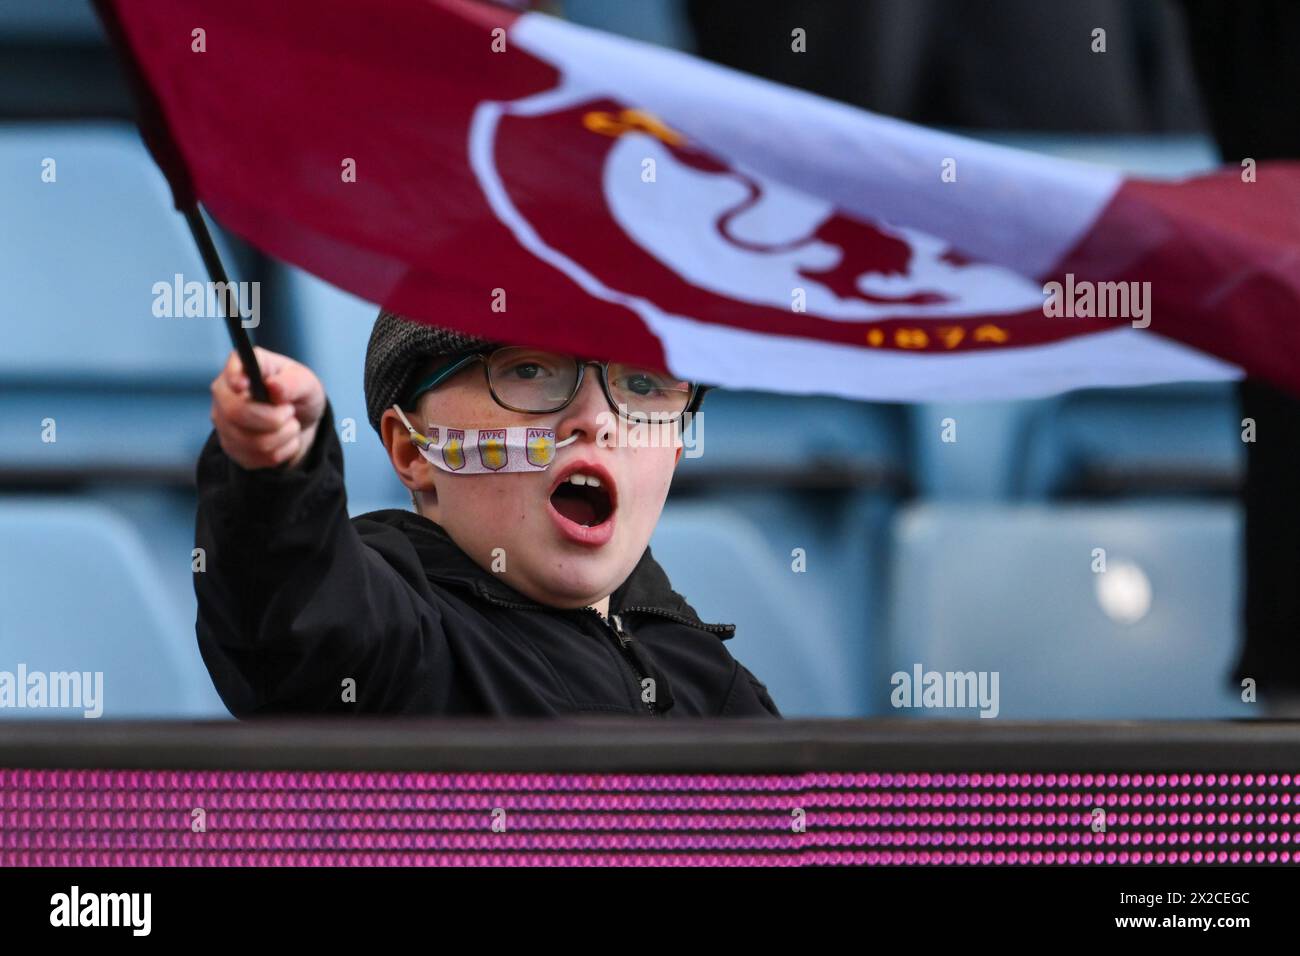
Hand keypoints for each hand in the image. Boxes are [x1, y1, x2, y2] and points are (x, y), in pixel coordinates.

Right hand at [210, 346, 325, 470]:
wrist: (299, 420)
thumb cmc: (298, 393)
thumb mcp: (306, 382)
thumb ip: (293, 382)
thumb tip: (273, 387)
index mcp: (242, 367)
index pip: (231, 369)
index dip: (234, 377)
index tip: (245, 385)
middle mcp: (224, 392)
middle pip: (235, 413)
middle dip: (273, 419)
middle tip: (290, 412)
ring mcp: (223, 421)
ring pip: (250, 441)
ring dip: (283, 436)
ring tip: (290, 425)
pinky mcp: (231, 447)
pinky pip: (257, 458)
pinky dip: (281, 451)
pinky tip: (283, 439)